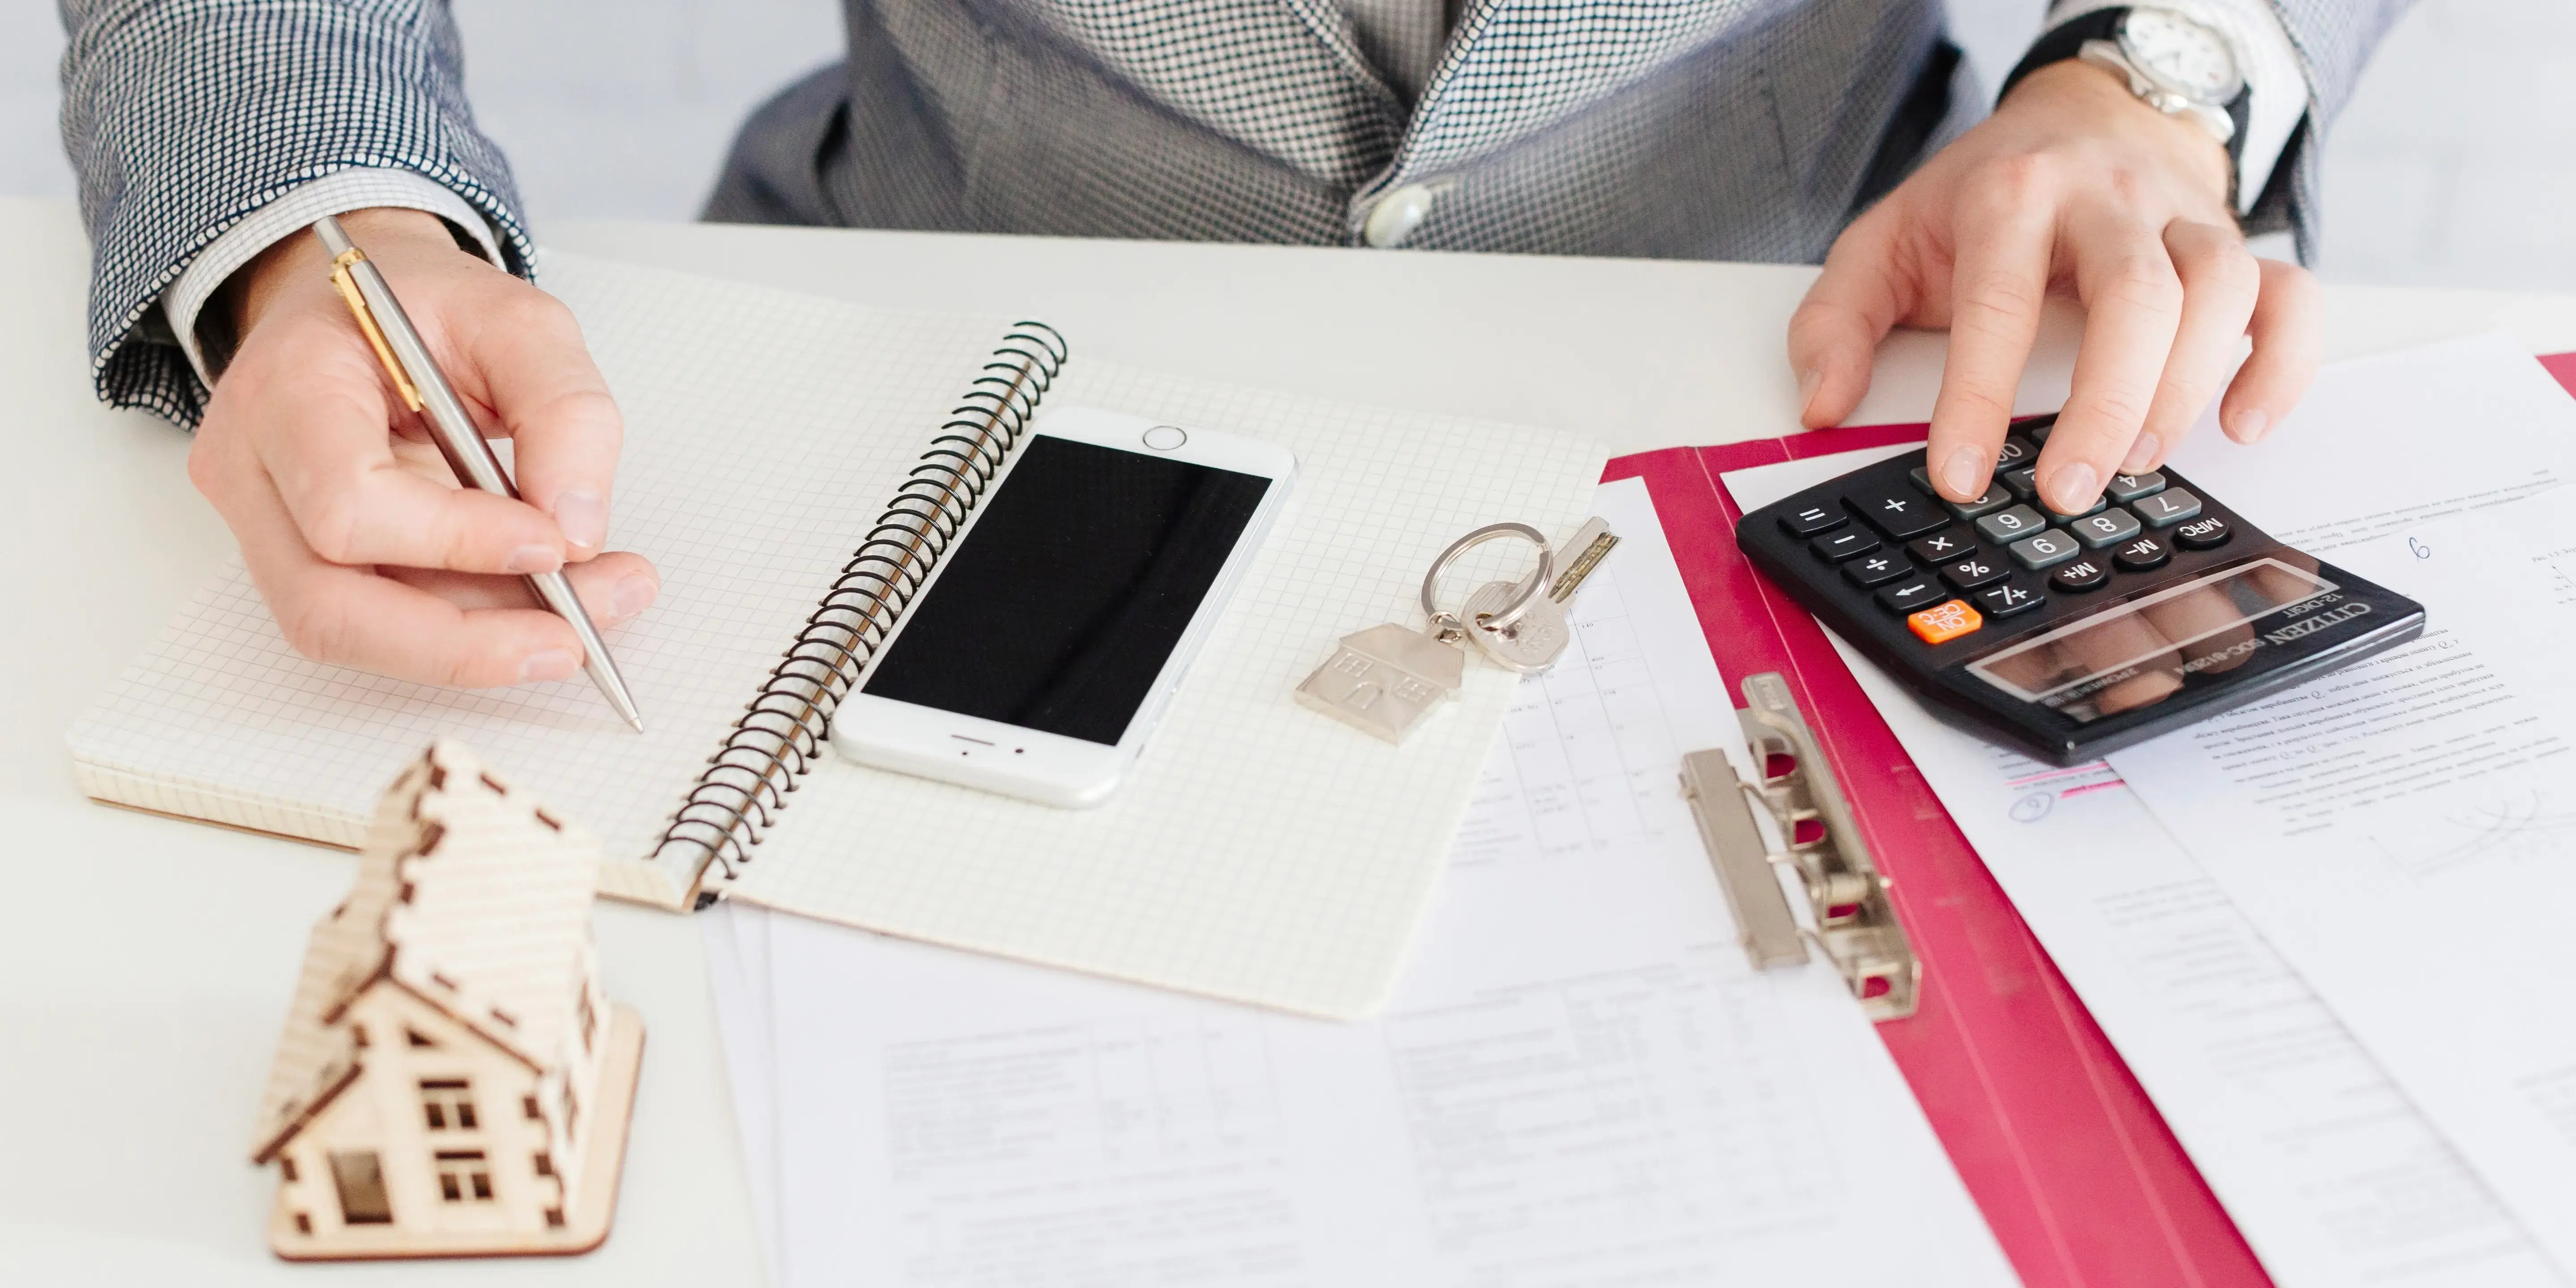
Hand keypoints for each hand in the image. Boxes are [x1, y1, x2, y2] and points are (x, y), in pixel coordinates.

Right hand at [189, 207, 657, 685]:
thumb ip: (565, 408)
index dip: (454, 541)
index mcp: (287, 385)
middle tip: (576, 641)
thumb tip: (576, 530)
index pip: (346, 502)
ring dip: (478, 646)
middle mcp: (251, 467)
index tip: (554, 542)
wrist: (366, 306)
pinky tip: (547, 606)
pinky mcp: (300, 560)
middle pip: (328, 606)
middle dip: (464, 642)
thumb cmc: (427, 306)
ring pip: (354, 632)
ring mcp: (263, 523)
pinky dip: (469, 630)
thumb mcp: (521, 320)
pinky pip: (379, 624)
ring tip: (587, 615)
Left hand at [1790, 60, 2322, 513]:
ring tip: (2138, 461)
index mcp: (2011, 196)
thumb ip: (1837, 320)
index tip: (1961, 475)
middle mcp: (2108, 201)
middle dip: (2106, 404)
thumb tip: (1821, 404)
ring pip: (2218, 294)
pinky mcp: (2237, 243)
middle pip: (2137, 298)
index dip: (1978, 397)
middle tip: (2068, 488)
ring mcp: (2182, 220)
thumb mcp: (1886, 239)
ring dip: (2186, 390)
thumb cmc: (1983, 192)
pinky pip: (2290, 299)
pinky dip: (2281, 364)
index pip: (1998, 301)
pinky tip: (2242, 423)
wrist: (2082, 117)